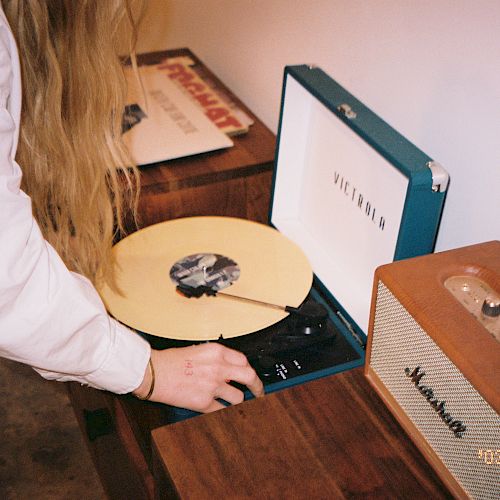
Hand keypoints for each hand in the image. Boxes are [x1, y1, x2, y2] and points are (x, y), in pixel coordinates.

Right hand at [133, 344, 263, 411]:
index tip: (251, 375)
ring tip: (230, 402)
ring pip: (238, 397)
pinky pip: (222, 410)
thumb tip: (227, 370)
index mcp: (216, 352)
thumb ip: (214, 359)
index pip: (243, 360)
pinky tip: (219, 411)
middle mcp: (218, 367)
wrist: (153, 373)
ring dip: (236, 401)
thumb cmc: (169, 361)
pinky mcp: (204, 402)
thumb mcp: (196, 350)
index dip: (249, 369)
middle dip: (257, 386)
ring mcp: (213, 385)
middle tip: (259, 392)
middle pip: (249, 376)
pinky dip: (221, 412)